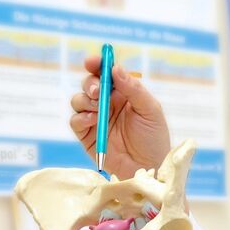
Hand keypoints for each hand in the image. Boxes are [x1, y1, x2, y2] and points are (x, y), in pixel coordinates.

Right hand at [69, 55, 170, 179]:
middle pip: (89, 84)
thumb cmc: (154, 138)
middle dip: (89, 83)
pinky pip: (75, 121)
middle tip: (97, 92)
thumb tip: (115, 68)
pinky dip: (81, 117)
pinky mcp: (87, 135)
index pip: (107, 73)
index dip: (98, 64)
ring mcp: (95, 119)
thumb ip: (133, 88)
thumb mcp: (150, 110)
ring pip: (78, 100)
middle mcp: (107, 103)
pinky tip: (93, 121)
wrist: (148, 168)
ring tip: (98, 109)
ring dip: (85, 100)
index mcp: (123, 93)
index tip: (92, 61)